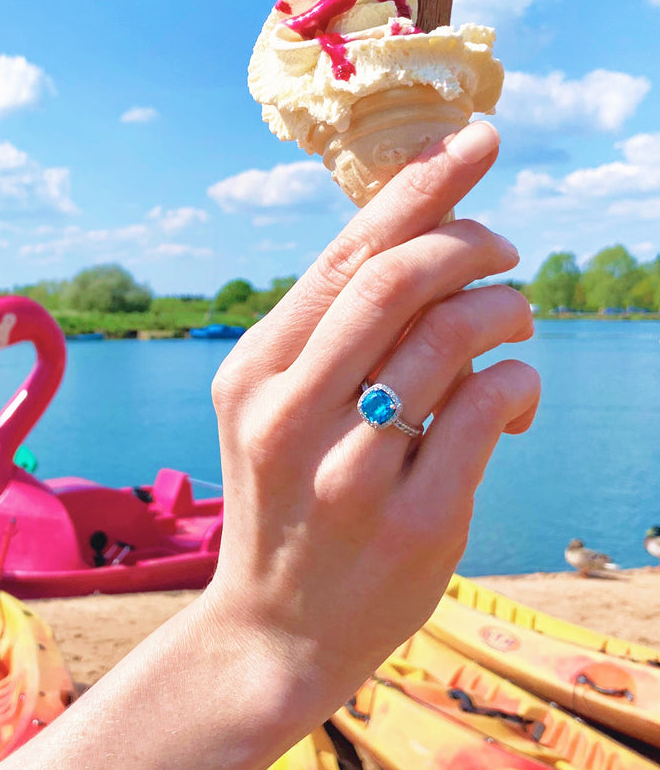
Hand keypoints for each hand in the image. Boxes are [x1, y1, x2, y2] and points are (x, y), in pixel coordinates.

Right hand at [204, 121, 539, 715]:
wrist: (273, 630)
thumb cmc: (283, 501)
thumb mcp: (269, 410)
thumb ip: (323, 335)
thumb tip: (423, 240)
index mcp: (252, 372)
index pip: (341, 256)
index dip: (419, 188)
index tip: (479, 139)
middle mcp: (290, 413)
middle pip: (398, 279)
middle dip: (471, 240)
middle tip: (505, 246)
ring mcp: (350, 471)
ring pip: (453, 336)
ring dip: (505, 307)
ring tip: (514, 317)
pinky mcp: (415, 521)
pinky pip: (489, 408)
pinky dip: (518, 379)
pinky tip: (514, 394)